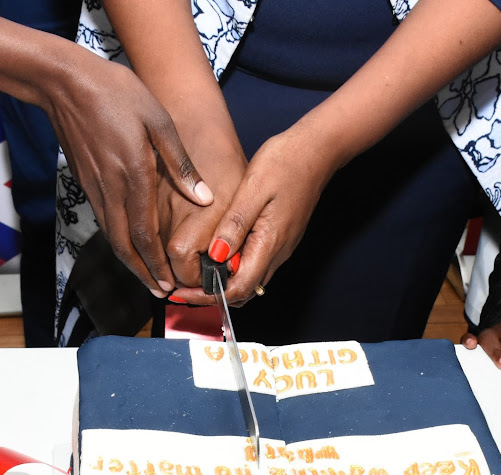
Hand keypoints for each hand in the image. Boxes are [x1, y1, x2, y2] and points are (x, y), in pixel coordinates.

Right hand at [42, 50, 212, 296]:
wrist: (65, 82)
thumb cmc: (116, 94)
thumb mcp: (158, 121)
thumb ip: (181, 165)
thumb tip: (204, 198)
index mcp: (134, 178)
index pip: (146, 236)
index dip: (158, 265)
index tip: (169, 285)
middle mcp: (113, 191)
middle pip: (127, 247)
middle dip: (145, 274)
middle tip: (161, 293)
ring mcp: (96, 189)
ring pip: (114, 238)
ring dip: (132, 262)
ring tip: (149, 278)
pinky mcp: (87, 184)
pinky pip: (106, 223)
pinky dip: (120, 242)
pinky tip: (132, 246)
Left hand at [169, 122, 338, 305]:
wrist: (316, 151)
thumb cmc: (285, 163)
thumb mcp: (253, 189)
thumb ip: (235, 225)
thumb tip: (216, 256)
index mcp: (269, 244)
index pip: (238, 288)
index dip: (209, 296)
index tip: (183, 293)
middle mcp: (277, 254)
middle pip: (243, 292)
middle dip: (212, 296)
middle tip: (184, 288)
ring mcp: (280, 249)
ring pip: (249, 281)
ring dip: (223, 284)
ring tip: (195, 275)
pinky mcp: (280, 240)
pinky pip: (255, 265)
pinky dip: (234, 270)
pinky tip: (217, 255)